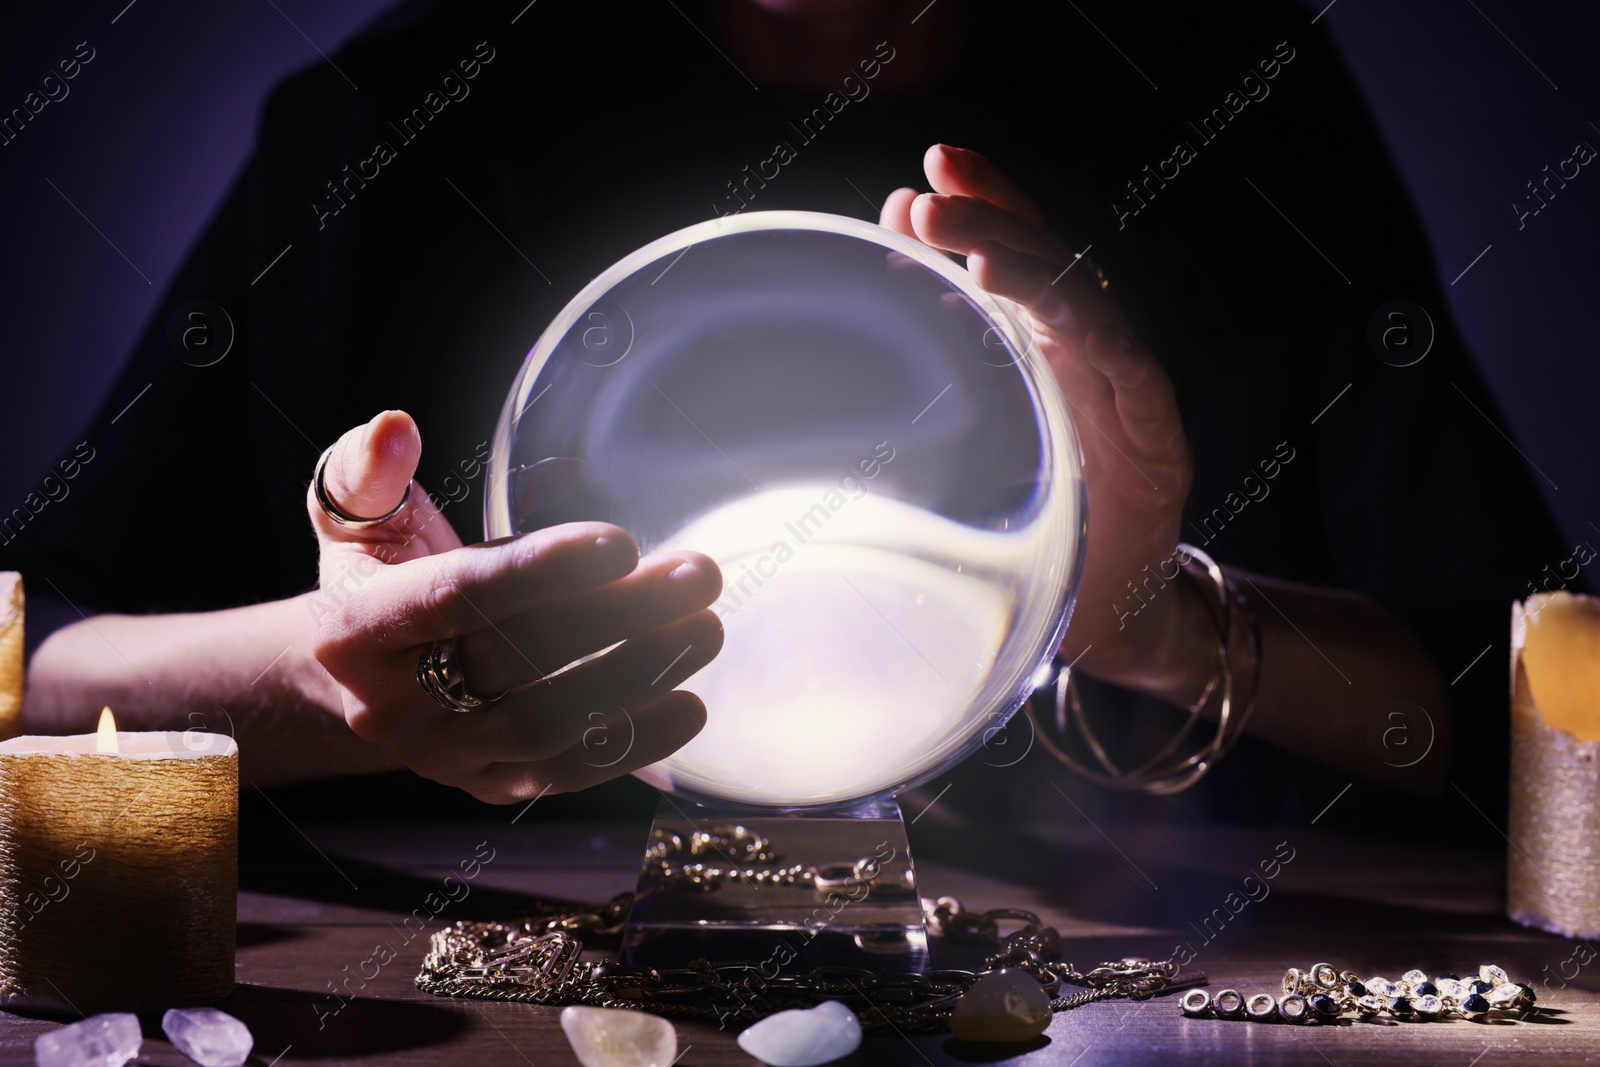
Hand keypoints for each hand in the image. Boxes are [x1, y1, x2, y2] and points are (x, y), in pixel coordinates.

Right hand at [304, 411, 722, 801]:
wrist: (358, 684)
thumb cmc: (381, 579)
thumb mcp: (359, 520)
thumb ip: (370, 472)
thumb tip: (396, 429)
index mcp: (356, 627)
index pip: (458, 596)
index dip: (542, 570)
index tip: (621, 542)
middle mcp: (391, 704)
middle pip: (514, 660)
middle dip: (615, 615)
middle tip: (697, 575)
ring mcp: (442, 756)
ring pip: (546, 724)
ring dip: (636, 676)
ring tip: (705, 629)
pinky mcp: (490, 786)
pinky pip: (567, 773)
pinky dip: (634, 744)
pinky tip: (690, 705)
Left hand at [880, 145, 1207, 696]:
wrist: (1109, 606)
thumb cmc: (1036, 521)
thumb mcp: (977, 438)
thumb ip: (945, 367)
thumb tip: (888, 291)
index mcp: (1043, 344)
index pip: (1017, 250)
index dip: (983, 201)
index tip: (926, 172)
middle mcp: (1086, 354)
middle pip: (1048, 261)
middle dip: (992, 217)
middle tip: (931, 196)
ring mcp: (1124, 389)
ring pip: (1085, 303)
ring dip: (1030, 266)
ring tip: (973, 247)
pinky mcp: (1156, 436)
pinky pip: (1129, 368)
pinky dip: (1090, 331)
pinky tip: (1046, 307)